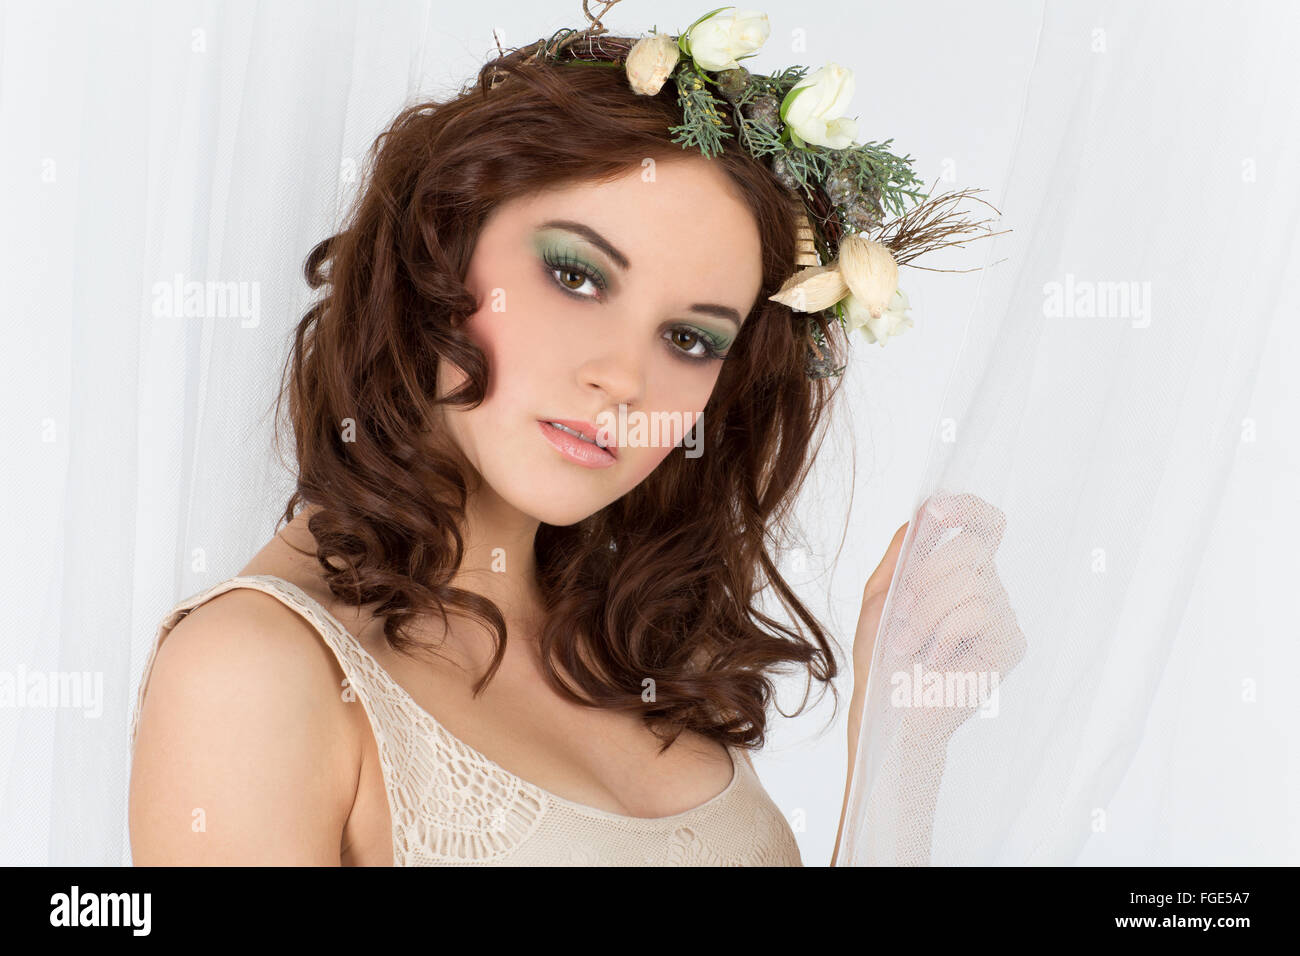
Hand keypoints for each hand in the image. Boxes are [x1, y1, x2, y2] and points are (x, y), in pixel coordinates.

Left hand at [855, 492, 1027, 742]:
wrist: (887, 710)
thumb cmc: (882, 659)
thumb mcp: (881, 596)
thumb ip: (902, 553)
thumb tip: (923, 512)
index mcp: (958, 573)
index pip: (983, 524)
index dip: (968, 507)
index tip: (937, 512)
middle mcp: (987, 588)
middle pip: (971, 547)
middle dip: (925, 579)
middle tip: (902, 618)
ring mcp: (1001, 615)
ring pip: (971, 580)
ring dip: (926, 613)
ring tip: (910, 645)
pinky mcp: (1009, 643)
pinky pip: (979, 610)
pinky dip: (943, 631)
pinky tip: (933, 658)